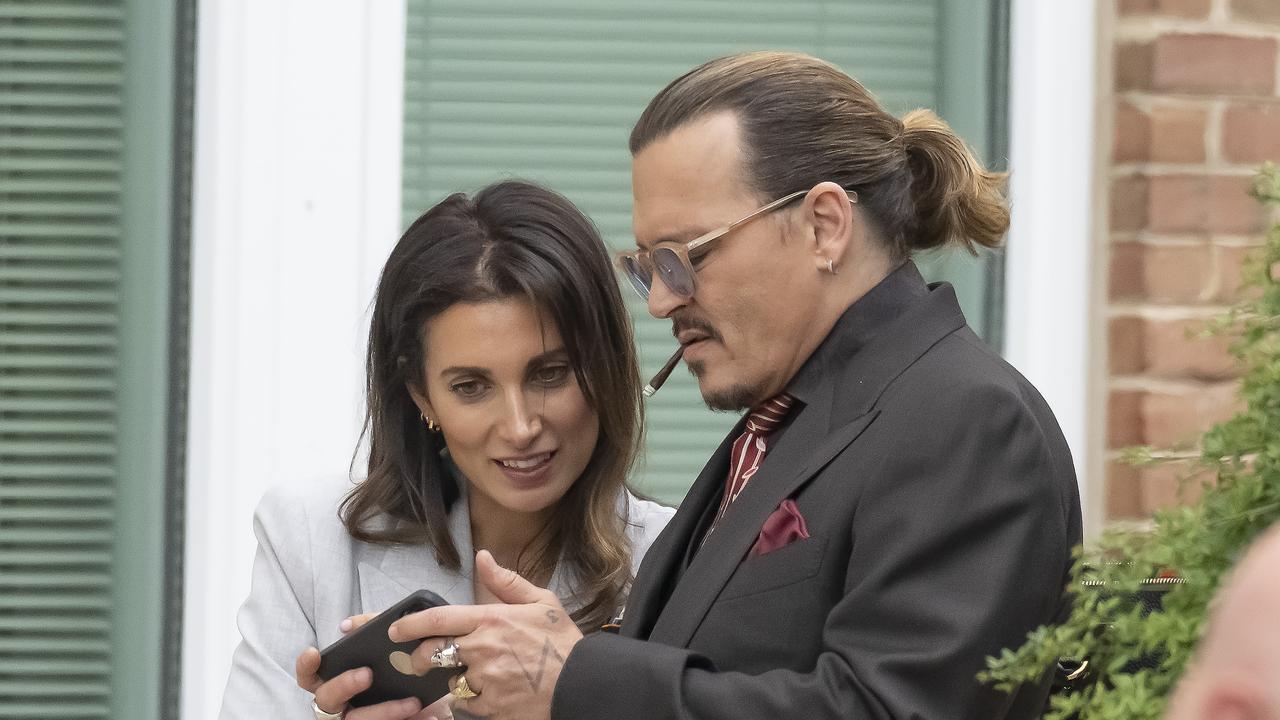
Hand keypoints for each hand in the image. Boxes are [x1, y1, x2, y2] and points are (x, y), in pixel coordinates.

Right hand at [295, 615, 449, 719]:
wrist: (432, 703)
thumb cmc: (398, 674)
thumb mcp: (387, 650)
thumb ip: (368, 630)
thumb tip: (347, 625)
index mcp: (336, 685)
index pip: (309, 678)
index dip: (305, 666)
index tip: (313, 652)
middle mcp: (340, 708)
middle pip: (326, 700)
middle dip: (344, 685)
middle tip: (368, 674)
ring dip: (385, 710)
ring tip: (413, 702)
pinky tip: (430, 715)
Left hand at [388, 550, 584, 719]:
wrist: (583, 684)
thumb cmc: (564, 643)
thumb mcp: (542, 602)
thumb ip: (507, 582)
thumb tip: (484, 558)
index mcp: (491, 619)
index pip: (437, 618)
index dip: (408, 624)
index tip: (395, 629)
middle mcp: (482, 648)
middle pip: (431, 653)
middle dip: (420, 657)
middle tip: (422, 659)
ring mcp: (484, 679)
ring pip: (448, 680)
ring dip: (454, 679)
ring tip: (474, 676)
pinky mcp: (490, 706)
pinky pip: (465, 705)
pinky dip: (470, 701)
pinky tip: (488, 694)